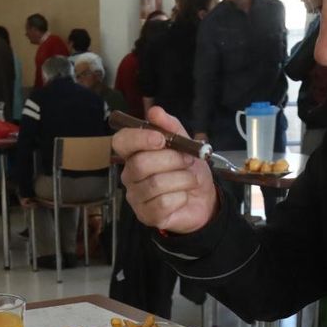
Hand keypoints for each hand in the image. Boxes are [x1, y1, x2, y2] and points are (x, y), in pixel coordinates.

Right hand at [113, 107, 218, 234]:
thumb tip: (155, 111)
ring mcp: (136, 197)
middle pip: (140, 163)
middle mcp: (130, 175)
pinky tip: (184, 196)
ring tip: (191, 180)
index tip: (161, 139)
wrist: (204, 199)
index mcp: (135, 154)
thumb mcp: (186, 144)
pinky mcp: (146, 215)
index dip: (138, 138)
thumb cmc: (189, 170)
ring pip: (155, 184)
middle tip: (187, 161)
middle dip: (171, 159)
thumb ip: (171, 127)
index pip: (121, 142)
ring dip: (182, 179)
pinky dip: (181, 197)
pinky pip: (163, 203)